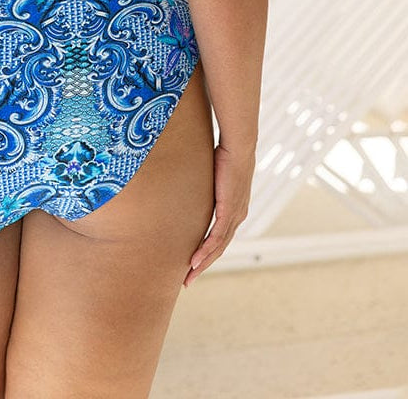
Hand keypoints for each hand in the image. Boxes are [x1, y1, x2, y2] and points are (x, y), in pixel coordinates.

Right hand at [183, 141, 254, 287]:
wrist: (239, 146)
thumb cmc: (225, 154)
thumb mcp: (213, 174)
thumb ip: (206, 184)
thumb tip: (190, 179)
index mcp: (235, 209)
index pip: (220, 237)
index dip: (208, 252)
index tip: (194, 264)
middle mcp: (237, 216)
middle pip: (219, 248)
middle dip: (203, 265)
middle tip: (188, 280)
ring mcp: (234, 215)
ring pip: (218, 247)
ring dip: (202, 262)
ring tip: (189, 276)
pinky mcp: (228, 210)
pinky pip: (216, 236)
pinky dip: (205, 250)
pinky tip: (194, 260)